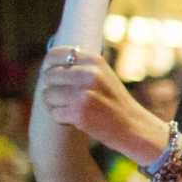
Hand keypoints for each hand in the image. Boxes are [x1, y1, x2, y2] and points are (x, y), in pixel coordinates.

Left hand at [39, 46, 162, 157]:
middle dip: (53, 90)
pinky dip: (62, 118)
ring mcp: (83, 93)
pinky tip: (77, 119)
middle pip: (48, 76)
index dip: (49, 67)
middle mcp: (89, 74)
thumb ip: (80, 67)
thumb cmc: (113, 102)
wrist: (133, 126)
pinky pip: (54, 113)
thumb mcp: (102, 75)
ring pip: (47, 95)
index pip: (54, 55)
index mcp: (94, 61)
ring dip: (55, 105)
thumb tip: (48, 65)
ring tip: (74, 109)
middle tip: (68, 100)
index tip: (55, 78)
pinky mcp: (79, 112)